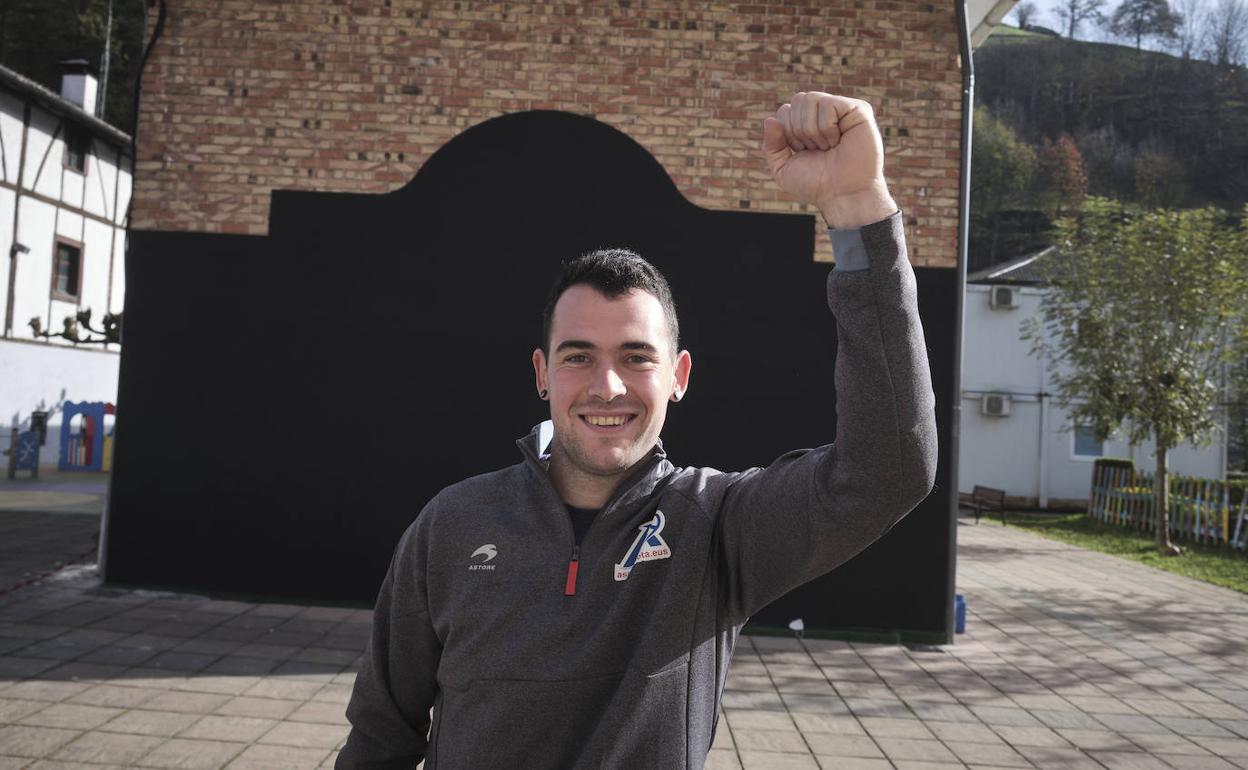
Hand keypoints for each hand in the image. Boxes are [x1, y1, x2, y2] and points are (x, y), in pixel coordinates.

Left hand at [762, 92, 896, 228]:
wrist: (842, 194)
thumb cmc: (816, 183)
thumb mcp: (783, 168)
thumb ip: (772, 146)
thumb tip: (770, 120)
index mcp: (807, 123)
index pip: (785, 111)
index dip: (788, 133)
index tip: (802, 152)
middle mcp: (824, 114)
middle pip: (797, 100)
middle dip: (799, 130)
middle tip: (817, 150)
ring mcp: (841, 110)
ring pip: (810, 99)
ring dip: (813, 129)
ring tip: (828, 146)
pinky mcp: (858, 109)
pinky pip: (828, 104)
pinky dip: (827, 127)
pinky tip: (838, 140)